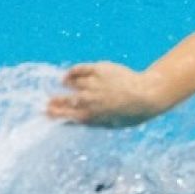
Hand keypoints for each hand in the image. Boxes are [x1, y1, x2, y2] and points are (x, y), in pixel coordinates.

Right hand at [47, 62, 168, 127]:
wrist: (147, 95)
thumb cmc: (130, 113)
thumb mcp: (108, 124)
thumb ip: (89, 121)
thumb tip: (72, 120)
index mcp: (90, 116)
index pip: (65, 115)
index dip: (54, 113)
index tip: (47, 111)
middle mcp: (89, 99)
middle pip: (65, 99)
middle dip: (55, 100)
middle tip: (49, 100)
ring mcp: (93, 83)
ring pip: (73, 83)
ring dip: (66, 84)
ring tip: (64, 83)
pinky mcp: (99, 69)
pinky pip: (79, 69)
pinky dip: (72, 72)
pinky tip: (70, 74)